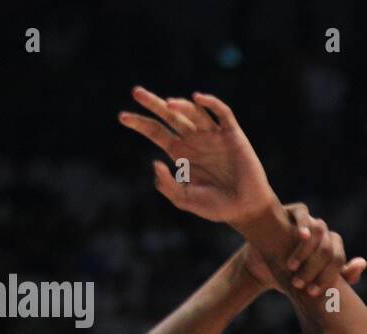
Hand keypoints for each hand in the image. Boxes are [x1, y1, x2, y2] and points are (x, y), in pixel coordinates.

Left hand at [119, 87, 279, 230]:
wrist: (245, 209)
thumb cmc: (215, 206)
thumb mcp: (183, 199)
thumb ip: (166, 185)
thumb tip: (154, 162)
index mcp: (180, 153)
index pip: (155, 131)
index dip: (139, 123)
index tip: (122, 117)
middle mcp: (194, 140)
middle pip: (170, 116)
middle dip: (153, 103)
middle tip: (136, 92)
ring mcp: (213, 136)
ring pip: (193, 112)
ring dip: (180, 106)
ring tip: (169, 104)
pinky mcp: (233, 135)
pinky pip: (222, 113)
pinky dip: (211, 103)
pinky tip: (198, 98)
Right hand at [243, 204, 366, 294]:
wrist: (265, 267)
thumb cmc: (293, 276)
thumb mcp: (314, 282)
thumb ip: (341, 277)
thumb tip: (362, 262)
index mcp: (332, 248)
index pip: (338, 260)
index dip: (327, 277)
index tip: (312, 292)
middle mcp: (323, 233)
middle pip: (328, 248)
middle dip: (313, 268)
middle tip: (299, 283)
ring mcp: (310, 221)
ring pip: (319, 229)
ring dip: (306, 251)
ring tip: (292, 266)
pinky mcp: (292, 211)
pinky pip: (302, 212)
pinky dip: (303, 224)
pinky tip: (302, 237)